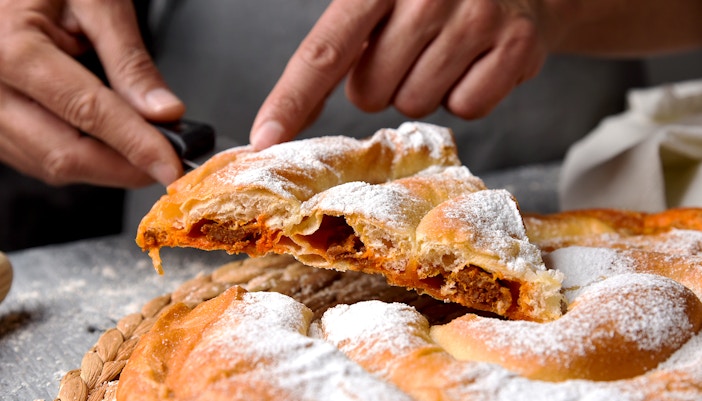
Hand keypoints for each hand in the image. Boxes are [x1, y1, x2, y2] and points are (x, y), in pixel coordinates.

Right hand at [0, 0, 185, 186]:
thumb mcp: (97, 4)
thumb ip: (130, 61)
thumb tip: (163, 112)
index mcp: (13, 48)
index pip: (88, 113)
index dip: (137, 146)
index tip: (171, 166)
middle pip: (65, 154)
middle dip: (124, 168)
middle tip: (166, 163)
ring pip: (50, 164)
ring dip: (104, 168)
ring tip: (140, 148)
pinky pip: (36, 158)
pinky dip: (80, 159)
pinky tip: (107, 145)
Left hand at [251, 0, 568, 148]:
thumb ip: (341, 42)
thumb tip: (285, 115)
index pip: (325, 50)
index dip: (292, 99)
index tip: (265, 137)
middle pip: (371, 92)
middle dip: (381, 82)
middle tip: (407, 50)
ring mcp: (477, 16)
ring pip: (416, 103)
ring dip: (422, 88)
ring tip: (444, 50)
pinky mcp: (516, 44)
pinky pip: (466, 107)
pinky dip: (465, 95)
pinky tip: (475, 61)